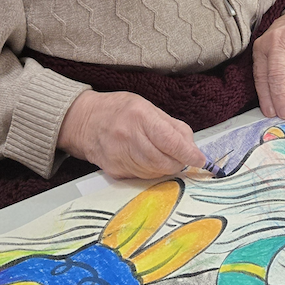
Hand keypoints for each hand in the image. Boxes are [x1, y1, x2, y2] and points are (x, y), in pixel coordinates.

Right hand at [58, 90, 205, 178]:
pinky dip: (151, 171)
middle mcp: (128, 137)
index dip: (188, 153)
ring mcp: (119, 156)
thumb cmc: (120, 111)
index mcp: (140, 116)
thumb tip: (192, 148)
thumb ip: (173, 127)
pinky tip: (147, 160)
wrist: (83, 121)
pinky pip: (141, 177)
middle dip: (179, 163)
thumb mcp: (148, 107)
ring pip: (154, 172)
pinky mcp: (114, 171)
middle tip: (182, 158)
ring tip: (163, 156)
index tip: (200, 160)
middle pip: (164, 161)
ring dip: (165, 168)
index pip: (170, 141)